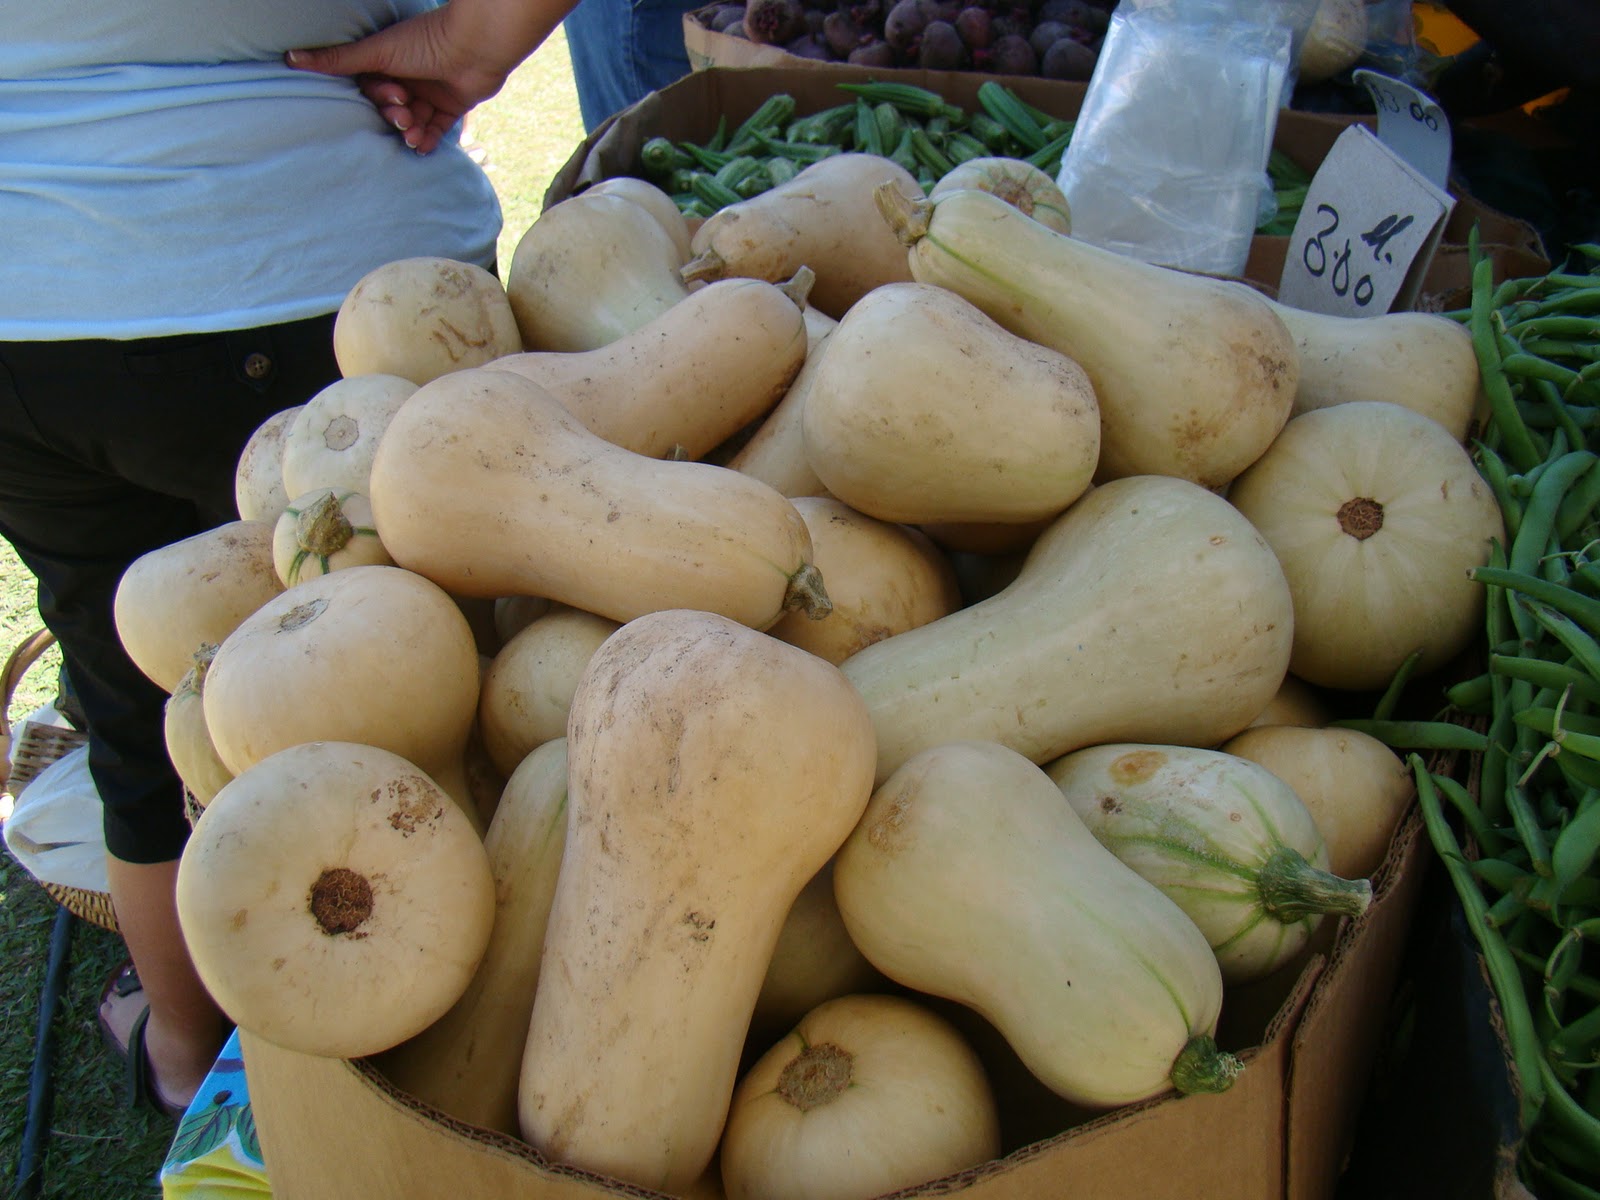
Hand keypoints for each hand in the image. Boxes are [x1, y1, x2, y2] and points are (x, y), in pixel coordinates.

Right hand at [286, 6, 520, 154]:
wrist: (476, 45)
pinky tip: (423, 147)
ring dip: (412, 130)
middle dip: (396, 115)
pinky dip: (429, 139)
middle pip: (393, 107)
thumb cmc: (425, 42)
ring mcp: (432, 92)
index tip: (391, 97)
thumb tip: (289, 57)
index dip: (379, 98)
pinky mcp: (453, 106)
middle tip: (405, 114)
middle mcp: (410, 76)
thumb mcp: (376, 53)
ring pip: (414, 120)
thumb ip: (336, 61)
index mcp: (390, 61)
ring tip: (414, 133)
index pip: (373, 89)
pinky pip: (437, 130)